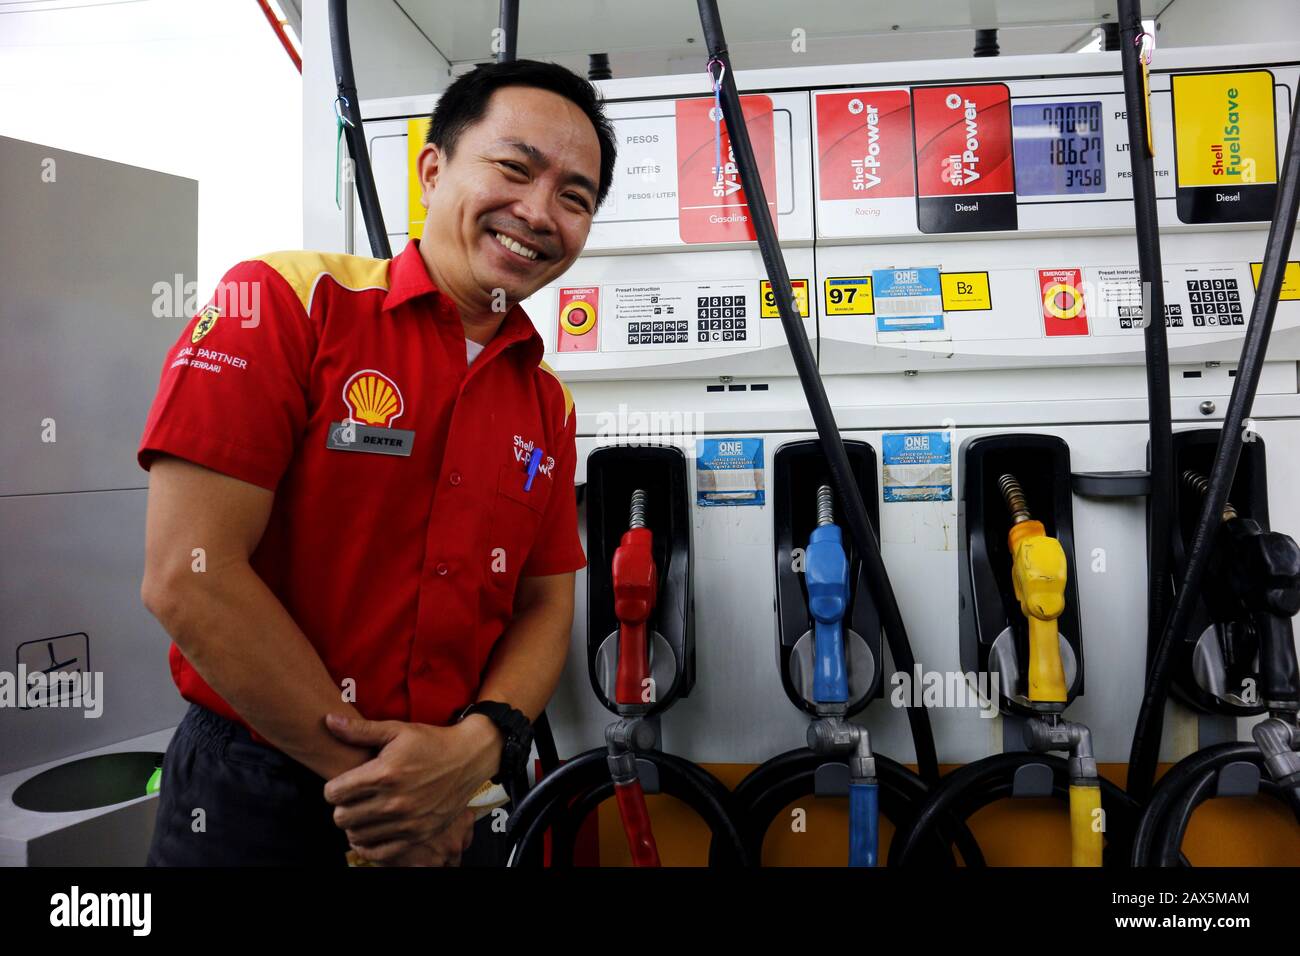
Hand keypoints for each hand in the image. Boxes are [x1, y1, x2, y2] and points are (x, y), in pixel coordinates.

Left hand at [323, 714, 501, 860]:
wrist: (469, 758)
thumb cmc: (431, 741)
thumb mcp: (397, 730)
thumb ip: (360, 730)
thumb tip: (328, 721)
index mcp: (384, 773)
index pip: (333, 793)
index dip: (333, 788)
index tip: (343, 784)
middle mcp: (393, 801)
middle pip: (341, 818)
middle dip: (342, 807)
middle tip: (353, 798)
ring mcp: (406, 821)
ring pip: (357, 835)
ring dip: (355, 824)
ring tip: (364, 812)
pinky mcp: (418, 835)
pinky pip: (379, 852)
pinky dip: (370, 844)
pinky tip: (373, 830)